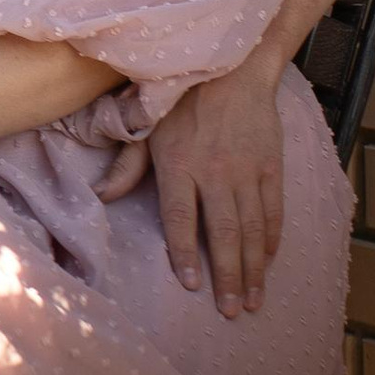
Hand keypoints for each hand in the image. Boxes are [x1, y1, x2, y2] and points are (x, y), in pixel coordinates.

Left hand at [99, 56, 285, 316]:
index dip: (186, 255)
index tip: (193, 286)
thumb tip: (101, 197)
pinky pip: (273, 209)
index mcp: (178, 165)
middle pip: (222, 234)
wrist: (232, 63)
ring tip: (252, 300)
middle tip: (230, 311)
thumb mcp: (145, 126)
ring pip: (251, 228)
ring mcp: (247, 169)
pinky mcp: (271, 164)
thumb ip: (127, 164)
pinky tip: (268, 261)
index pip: (181, 220)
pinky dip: (272, 238)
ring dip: (253, 268)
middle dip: (227, 277)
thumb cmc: (180, 96)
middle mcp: (214, 172)